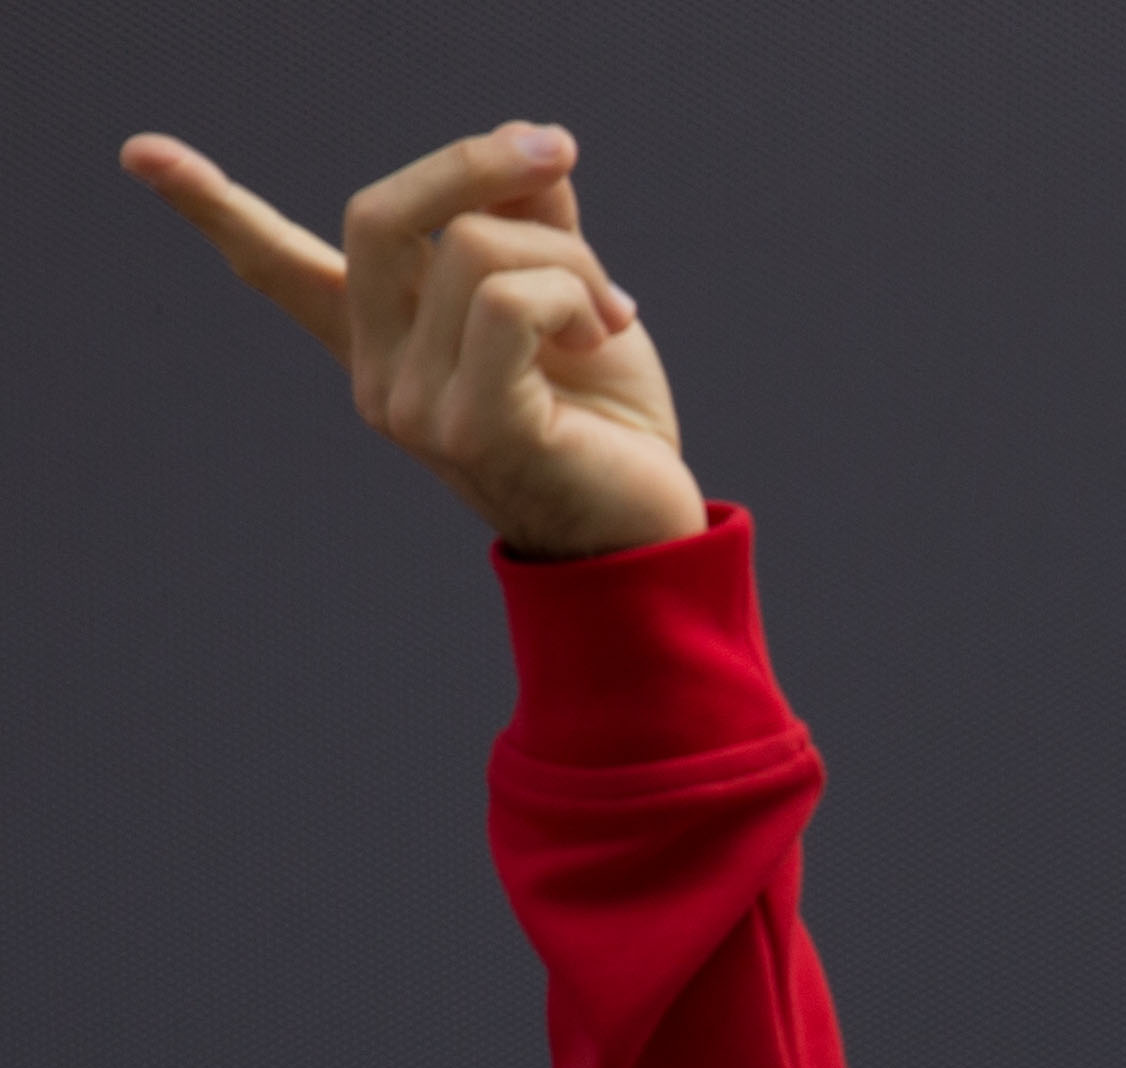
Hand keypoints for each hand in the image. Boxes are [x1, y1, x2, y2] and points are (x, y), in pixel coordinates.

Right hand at [122, 123, 701, 558]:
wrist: (652, 529)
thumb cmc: (609, 417)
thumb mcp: (570, 297)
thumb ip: (531, 222)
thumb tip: (526, 152)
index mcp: (383, 339)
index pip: (277, 269)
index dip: (212, 207)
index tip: (140, 152)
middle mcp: (377, 372)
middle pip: (379, 214)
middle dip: (474, 161)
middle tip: (557, 148)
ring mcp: (411, 406)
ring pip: (473, 247)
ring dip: (570, 256)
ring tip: (610, 315)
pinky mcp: (469, 427)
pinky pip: (511, 301)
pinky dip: (578, 295)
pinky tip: (606, 335)